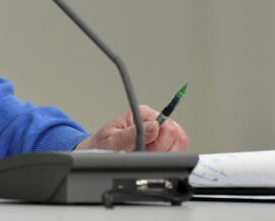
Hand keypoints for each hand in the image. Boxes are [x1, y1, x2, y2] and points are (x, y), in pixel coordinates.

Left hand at [75, 105, 189, 152]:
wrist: (96, 152)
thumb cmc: (102, 143)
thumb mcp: (113, 139)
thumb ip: (133, 133)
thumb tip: (154, 126)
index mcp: (144, 114)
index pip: (169, 126)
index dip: (161, 143)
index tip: (147, 149)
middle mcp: (154, 121)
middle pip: (177, 137)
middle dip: (162, 150)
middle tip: (143, 153)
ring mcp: (159, 134)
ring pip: (178, 146)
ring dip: (162, 155)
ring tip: (144, 155)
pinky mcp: (161, 145)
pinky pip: (173, 153)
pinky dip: (162, 160)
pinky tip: (148, 159)